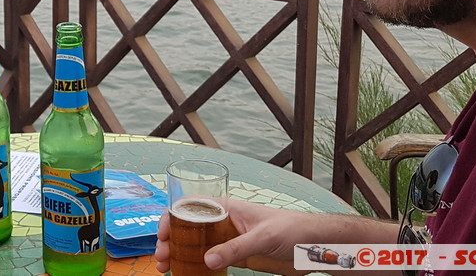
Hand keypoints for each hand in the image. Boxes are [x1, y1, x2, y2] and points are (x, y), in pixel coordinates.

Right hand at [155, 198, 393, 274]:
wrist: (315, 246)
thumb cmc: (292, 230)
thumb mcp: (263, 237)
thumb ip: (235, 248)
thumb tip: (206, 261)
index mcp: (226, 208)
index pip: (190, 207)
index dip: (171, 218)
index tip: (162, 237)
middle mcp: (223, 222)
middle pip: (187, 228)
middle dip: (170, 241)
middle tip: (161, 260)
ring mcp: (228, 240)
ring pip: (195, 245)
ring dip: (179, 255)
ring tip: (167, 269)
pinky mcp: (237, 256)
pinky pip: (210, 260)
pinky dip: (196, 266)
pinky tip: (187, 274)